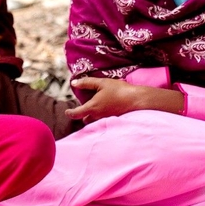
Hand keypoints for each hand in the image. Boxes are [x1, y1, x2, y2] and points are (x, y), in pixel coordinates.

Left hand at [65, 77, 182, 123]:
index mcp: (92, 107)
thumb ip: (87, 83)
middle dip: (83, 115)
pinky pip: (104, 122)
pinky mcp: (114, 121)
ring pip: (95, 122)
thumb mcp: (102, 83)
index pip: (76, 113)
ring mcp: (106, 120)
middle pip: (85, 119)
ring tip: (96, 108)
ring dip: (93, 117)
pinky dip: (102, 118)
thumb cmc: (119, 90)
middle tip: (85, 107)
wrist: (137, 100)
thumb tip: (74, 83)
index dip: (70, 113)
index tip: (67, 112)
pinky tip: (107, 110)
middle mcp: (97, 117)